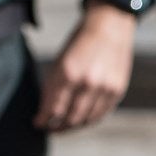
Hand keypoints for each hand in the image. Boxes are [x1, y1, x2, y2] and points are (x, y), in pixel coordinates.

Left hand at [35, 0, 135, 131]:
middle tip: (50, 129)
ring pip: (86, 119)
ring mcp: (105, 89)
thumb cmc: (80, 42)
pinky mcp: (117, 91)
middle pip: (70, 118)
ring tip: (64, 127)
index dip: (44, 119)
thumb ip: (55, 85)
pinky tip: (81, 119)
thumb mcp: (61, 60)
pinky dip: (90, 120)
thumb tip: (49, 110)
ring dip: (73, 126)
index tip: (37, 124)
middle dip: (57, 126)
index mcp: (68, 72)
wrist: (110, 26)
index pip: (53, 108)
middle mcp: (87, 83)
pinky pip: (101, 114)